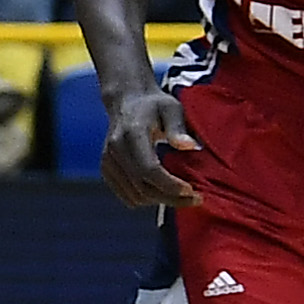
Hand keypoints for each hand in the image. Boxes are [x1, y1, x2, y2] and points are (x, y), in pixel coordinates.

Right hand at [99, 83, 202, 207]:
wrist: (127, 102)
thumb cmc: (154, 105)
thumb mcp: (172, 108)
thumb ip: (178, 128)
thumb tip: (189, 146)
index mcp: (131, 133)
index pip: (148, 169)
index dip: (170, 185)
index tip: (192, 191)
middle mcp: (115, 150)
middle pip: (143, 188)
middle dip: (171, 198)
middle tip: (195, 199)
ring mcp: (108, 162)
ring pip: (136, 196)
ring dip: (161, 200)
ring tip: (181, 195)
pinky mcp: (107, 171)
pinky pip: (128, 196)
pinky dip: (147, 199)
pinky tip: (163, 191)